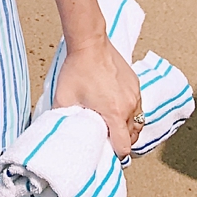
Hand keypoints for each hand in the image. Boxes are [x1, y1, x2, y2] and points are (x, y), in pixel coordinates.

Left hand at [51, 38, 141, 159]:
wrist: (90, 42)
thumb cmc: (77, 68)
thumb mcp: (63, 98)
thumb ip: (62, 118)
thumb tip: (58, 130)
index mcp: (114, 113)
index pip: (124, 147)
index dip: (116, 153)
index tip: (107, 152)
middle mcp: (129, 106)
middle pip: (133, 137)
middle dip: (122, 142)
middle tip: (108, 139)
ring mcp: (134, 94)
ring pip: (137, 122)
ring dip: (128, 128)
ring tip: (113, 126)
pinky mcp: (135, 84)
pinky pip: (137, 106)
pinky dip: (130, 112)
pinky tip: (116, 107)